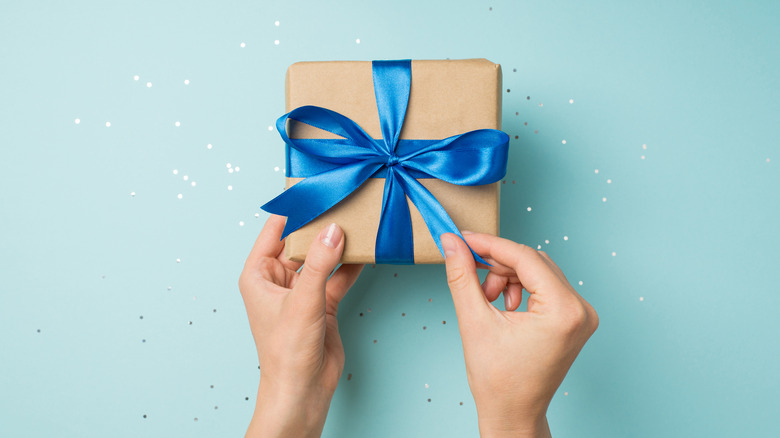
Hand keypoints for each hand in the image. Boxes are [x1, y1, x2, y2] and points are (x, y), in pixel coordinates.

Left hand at [239, 215, 362, 437]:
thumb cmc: (286, 352)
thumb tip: (334, 230)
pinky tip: (366, 249)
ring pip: (322, 257)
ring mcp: (302, 290)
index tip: (316, 188)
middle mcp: (278, 279)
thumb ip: (320, 264)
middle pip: (302, 241)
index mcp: (259, 274)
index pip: (276, 230)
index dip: (294, 209)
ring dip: (338, 243)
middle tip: (343, 200)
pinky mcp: (322, 302)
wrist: (302, 391)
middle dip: (321, 223)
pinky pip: (337, 275)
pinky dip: (351, 263)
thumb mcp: (303, 302)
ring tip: (358, 220)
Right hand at [441, 232, 598, 437]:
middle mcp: (580, 310)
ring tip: (486, 300)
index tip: (463, 238)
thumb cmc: (498, 381)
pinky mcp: (573, 319)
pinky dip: (519, 289)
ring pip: (537, 272)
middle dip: (497, 265)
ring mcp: (580, 315)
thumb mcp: (474, 322)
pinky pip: (544, 287)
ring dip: (507, 278)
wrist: (513, 414)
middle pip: (533, 262)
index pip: (525, 258)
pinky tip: (503, 307)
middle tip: (469, 270)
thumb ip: (462, 277)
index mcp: (563, 311)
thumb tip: (451, 244)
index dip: (489, 245)